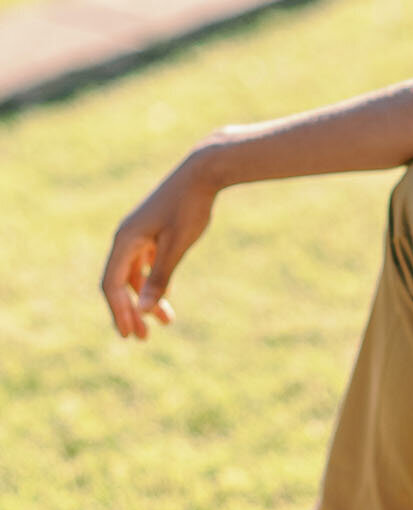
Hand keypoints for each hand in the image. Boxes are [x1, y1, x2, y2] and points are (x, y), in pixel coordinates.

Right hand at [101, 152, 217, 338]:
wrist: (203, 171)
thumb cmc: (190, 207)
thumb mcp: (177, 246)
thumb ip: (161, 277)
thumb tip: (145, 310)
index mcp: (125, 240)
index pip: (112, 284)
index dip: (119, 312)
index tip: (131, 335)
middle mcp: (126, 237)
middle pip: (120, 282)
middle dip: (131, 311)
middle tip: (144, 338)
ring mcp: (138, 233)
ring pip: (135, 274)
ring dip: (146, 298)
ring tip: (165, 322)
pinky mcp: (152, 230)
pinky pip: (145, 263)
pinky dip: (153, 282)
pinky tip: (167, 298)